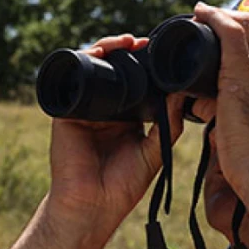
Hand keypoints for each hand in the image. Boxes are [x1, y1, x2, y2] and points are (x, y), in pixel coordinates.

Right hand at [47, 34, 187, 245]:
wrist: (92, 206)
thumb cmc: (122, 187)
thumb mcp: (154, 151)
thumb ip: (169, 123)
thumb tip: (183, 92)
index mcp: (125, 118)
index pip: (135, 81)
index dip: (146, 64)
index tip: (162, 51)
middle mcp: (104, 109)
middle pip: (114, 69)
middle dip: (127, 51)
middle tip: (145, 42)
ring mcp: (84, 108)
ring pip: (94, 68)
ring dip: (107, 49)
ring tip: (126, 42)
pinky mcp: (66, 111)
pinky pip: (73, 79)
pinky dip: (84, 60)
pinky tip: (99, 52)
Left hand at [187, 3, 248, 201]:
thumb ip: (246, 112)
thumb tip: (213, 110)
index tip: (236, 34)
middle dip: (236, 19)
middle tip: (211, 23)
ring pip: (248, 23)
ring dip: (223, 16)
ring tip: (202, 18)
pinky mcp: (242, 77)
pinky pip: (230, 33)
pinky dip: (214, 19)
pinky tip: (200, 16)